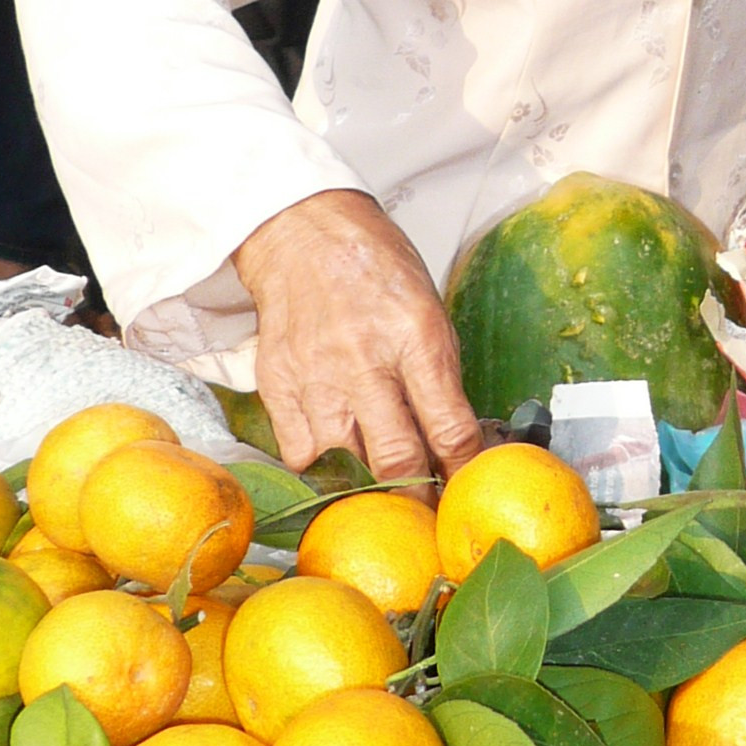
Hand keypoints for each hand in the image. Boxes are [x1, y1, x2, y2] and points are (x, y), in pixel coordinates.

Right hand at [231, 188, 484, 477]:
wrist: (302, 235)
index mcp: (416, 337)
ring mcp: (315, 378)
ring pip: (346, 467)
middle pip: (396, 460)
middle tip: (429, 510)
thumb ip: (438, 378)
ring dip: (369, 486)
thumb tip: (456, 443)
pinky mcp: (277, 387)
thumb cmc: (375, 269)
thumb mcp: (429, 311)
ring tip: (383, 491)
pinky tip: (338, 457)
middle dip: (419, 496)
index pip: (450, 428)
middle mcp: (365, 362)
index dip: (464, 470)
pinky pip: (301, 455)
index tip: (467, 489)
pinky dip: (323, 466)